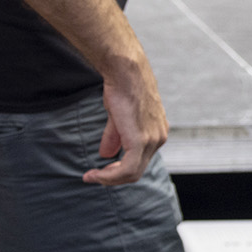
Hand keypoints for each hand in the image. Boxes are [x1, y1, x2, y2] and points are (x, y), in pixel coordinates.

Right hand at [86, 55, 167, 184]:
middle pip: (137, 170)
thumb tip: (106, 154)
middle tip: (93, 176)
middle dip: (113, 177)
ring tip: (92, 176)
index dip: (120, 168)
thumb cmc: (122, 88)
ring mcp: (153, 140)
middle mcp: (159, 138)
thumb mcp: (119, 116)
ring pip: (132, 173)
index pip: (141, 159)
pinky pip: (127, 169)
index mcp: (157, 132)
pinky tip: (95, 174)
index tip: (100, 170)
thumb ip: (116, 136)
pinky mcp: (142, 141)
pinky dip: (110, 176)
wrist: (126, 73)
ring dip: (109, 178)